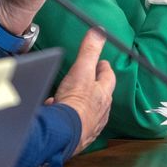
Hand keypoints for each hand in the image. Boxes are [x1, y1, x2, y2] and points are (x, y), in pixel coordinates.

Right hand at [52, 30, 115, 154]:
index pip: (109, 77)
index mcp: (103, 94)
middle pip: (101, 94)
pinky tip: (58, 111)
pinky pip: (75, 122)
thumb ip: (89, 51)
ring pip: (89, 109)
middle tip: (89, 78)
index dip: (104, 68)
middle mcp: (101, 111)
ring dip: (82, 102)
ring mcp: (90, 124)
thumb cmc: (75, 103)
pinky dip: (69, 115)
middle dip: (95, 86)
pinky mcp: (78, 135)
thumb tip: (99, 31)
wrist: (63, 133)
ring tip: (72, 95)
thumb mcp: (82, 70)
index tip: (102, 63)